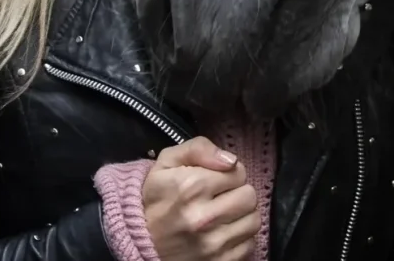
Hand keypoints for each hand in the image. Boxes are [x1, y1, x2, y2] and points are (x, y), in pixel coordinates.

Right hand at [142, 137, 259, 260]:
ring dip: (242, 215)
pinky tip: (222, 232)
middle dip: (238, 192)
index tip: (216, 180)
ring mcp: (211, 246)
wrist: (139, 241)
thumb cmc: (158, 197)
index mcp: (192, 187)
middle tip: (222, 197)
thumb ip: (199, 148)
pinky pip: (248, 245)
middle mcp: (203, 218)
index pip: (239, 171)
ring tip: (224, 214)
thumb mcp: (168, 161)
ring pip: (253, 221)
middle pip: (249, 196)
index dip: (229, 172)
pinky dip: (239, 238)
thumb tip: (230, 160)